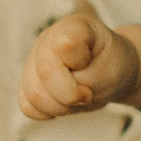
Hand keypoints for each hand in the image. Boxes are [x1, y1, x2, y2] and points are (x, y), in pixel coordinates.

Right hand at [20, 17, 140, 120]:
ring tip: (75, 100)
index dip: (80, 63)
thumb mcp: (112, 69)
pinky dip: (47, 112)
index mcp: (72, 28)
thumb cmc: (112, 65)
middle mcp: (47, 41)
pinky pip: (28, 106)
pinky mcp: (29, 83)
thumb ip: (87, 77)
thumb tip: (57, 93)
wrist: (111, 72)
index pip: (65, 45)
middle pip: (46, 73)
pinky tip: (62, 105)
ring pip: (34, 93)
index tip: (91, 63)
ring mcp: (34, 62)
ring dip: (60, 106)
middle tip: (88, 94)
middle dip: (71, 94)